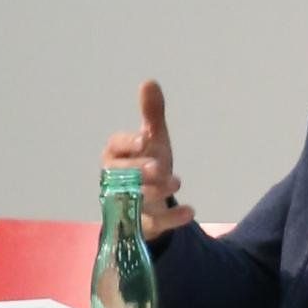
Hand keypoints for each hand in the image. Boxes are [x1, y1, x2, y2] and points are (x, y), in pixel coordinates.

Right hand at [104, 77, 192, 236]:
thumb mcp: (152, 140)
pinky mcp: (142, 225)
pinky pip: (154, 223)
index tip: (144, 139)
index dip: (128, 143)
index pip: (116, 146)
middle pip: (122, 176)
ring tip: (177, 182)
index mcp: (116, 155)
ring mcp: (127, 205)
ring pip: (135, 200)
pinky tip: (191, 210)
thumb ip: (151, 114)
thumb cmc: (146, 166)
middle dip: (140, 171)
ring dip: (156, 191)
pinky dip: (172, 218)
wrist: (149, 205)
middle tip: (159, 167)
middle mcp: (116, 181)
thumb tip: (149, 81)